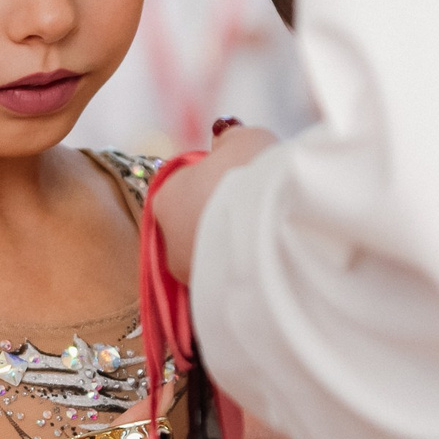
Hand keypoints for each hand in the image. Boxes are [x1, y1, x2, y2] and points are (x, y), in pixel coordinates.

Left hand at [154, 125, 277, 286]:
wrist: (274, 226)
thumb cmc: (253, 175)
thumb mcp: (244, 139)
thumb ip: (229, 139)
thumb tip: (224, 135)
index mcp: (165, 198)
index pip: (186, 186)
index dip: (217, 180)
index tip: (244, 177)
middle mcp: (169, 242)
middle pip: (197, 224)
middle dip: (222, 218)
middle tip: (259, 207)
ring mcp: (191, 277)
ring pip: (214, 256)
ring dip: (235, 247)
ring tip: (269, 236)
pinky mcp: (216, 303)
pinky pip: (231, 281)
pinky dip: (247, 271)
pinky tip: (271, 262)